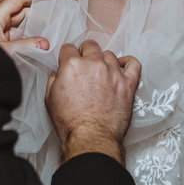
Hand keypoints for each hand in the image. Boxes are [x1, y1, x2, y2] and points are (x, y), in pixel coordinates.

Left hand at [0, 0, 48, 52]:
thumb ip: (25, 46)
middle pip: (20, 13)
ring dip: (32, 30)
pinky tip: (34, 46)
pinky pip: (12, 38)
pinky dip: (24, 39)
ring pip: (17, 27)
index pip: (18, 0)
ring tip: (49, 32)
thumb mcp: (3, 50)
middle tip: (56, 16)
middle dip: (38, 14)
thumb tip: (45, 43)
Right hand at [45, 40, 141, 163]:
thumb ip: (54, 79)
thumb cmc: (71, 123)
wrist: (90, 139)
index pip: (69, 48)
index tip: (70, 60)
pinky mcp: (128, 84)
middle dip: (85, 52)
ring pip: (109, 54)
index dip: (68, 55)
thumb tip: (59, 72)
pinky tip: (123, 65)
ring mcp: (113, 73)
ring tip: (101, 71)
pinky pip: (133, 64)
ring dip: (104, 60)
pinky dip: (128, 62)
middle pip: (90, 46)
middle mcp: (94, 64)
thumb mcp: (50, 98)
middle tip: (84, 63)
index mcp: (72, 65)